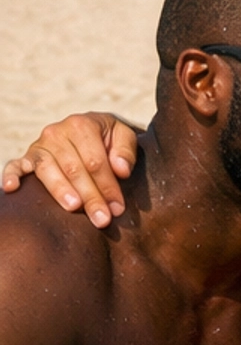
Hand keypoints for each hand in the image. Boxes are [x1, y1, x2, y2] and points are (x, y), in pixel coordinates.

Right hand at [1, 114, 137, 225]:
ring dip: (60, 190)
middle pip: (73, 169)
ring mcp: (40, 146)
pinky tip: (12, 188)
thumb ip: (126, 150)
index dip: (108, 186)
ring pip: (47, 169)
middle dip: (90, 196)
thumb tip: (121, 170)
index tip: (117, 208)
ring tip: (73, 207)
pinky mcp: (27, 158)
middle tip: (102, 219)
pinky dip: (11, 175)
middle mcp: (57, 133)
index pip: (95, 161)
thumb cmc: (108, 140)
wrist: (90, 132)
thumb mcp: (123, 136)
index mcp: (82, 125)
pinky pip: (15, 165)